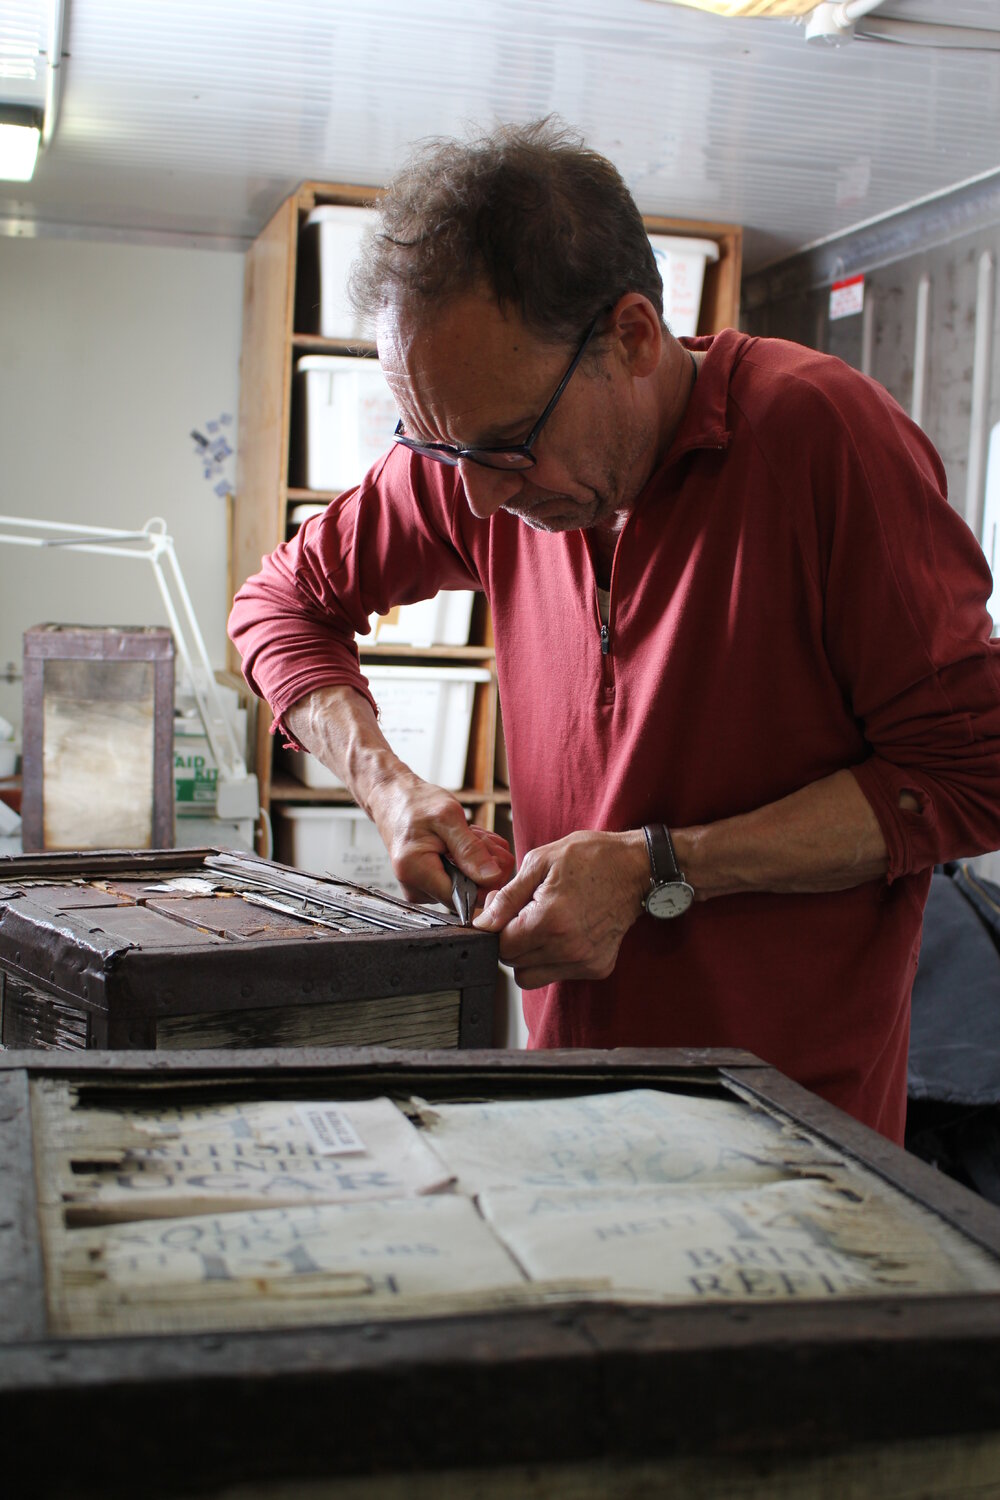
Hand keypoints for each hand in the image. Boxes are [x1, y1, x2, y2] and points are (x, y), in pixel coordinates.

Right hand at [367, 771, 513, 906]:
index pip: (464, 897)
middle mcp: (416, 889)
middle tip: (480, 837)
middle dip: (483, 866)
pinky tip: (463, 844)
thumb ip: (470, 849)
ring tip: (470, 835)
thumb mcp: (448, 817)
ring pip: (467, 886)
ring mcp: (422, 889)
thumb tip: (492, 877)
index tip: (489, 851)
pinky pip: (459, 881)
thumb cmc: (416, 804)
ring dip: (477, 861)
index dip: (486, 879)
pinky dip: (468, 862)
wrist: (394, 800)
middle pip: (468, 893)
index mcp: (415, 872)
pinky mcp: (428, 885)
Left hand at [472, 830, 649, 987]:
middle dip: (510, 940)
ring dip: (528, 955)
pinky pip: (557, 974)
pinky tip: (564, 932)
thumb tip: (483, 922)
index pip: (501, 946)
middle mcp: (568, 948)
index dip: (495, 928)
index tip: (502, 912)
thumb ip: (507, 897)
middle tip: (524, 914)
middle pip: (513, 963)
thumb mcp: (539, 862)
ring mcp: (584, 961)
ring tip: (543, 925)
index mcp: (550, 921)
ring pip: (531, 977)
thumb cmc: (590, 858)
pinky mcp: (597, 967)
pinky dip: (552, 959)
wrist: (636, 868)